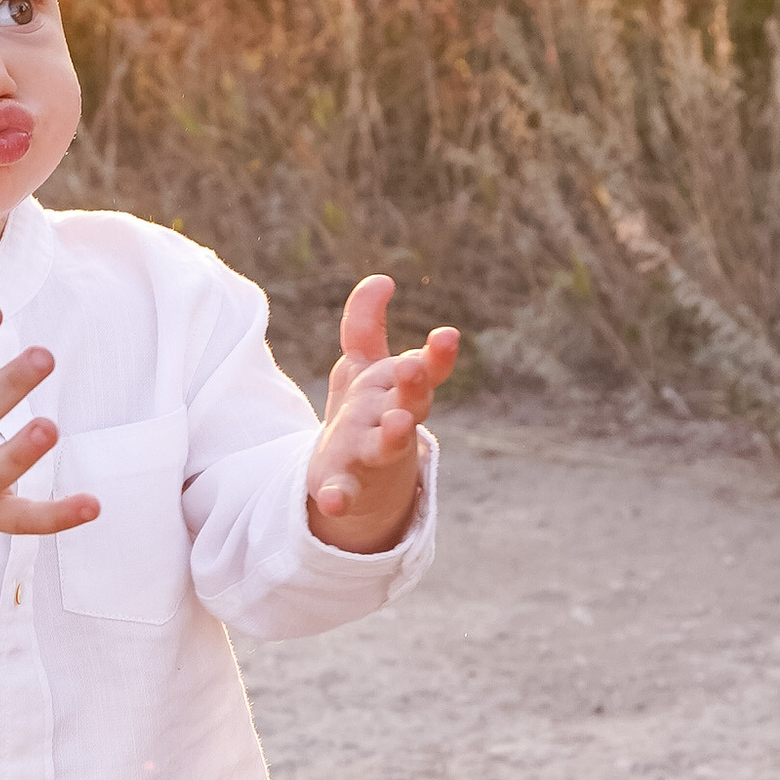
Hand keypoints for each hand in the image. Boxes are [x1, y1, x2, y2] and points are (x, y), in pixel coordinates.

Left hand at [307, 275, 457, 552]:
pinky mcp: (347, 485)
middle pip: (412, 402)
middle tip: (413, 367)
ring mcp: (373, 455)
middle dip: (414, 385)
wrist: (362, 483)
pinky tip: (333, 500)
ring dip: (393, 435)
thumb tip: (382, 279)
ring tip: (398, 424)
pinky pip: (346, 491)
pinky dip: (341, 496)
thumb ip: (365, 326)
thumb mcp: (363, 369)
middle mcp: (394, 421)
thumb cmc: (369, 416)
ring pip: (388, 444)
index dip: (436, 355)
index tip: (446, 334)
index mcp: (400, 392)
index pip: (426, 369)